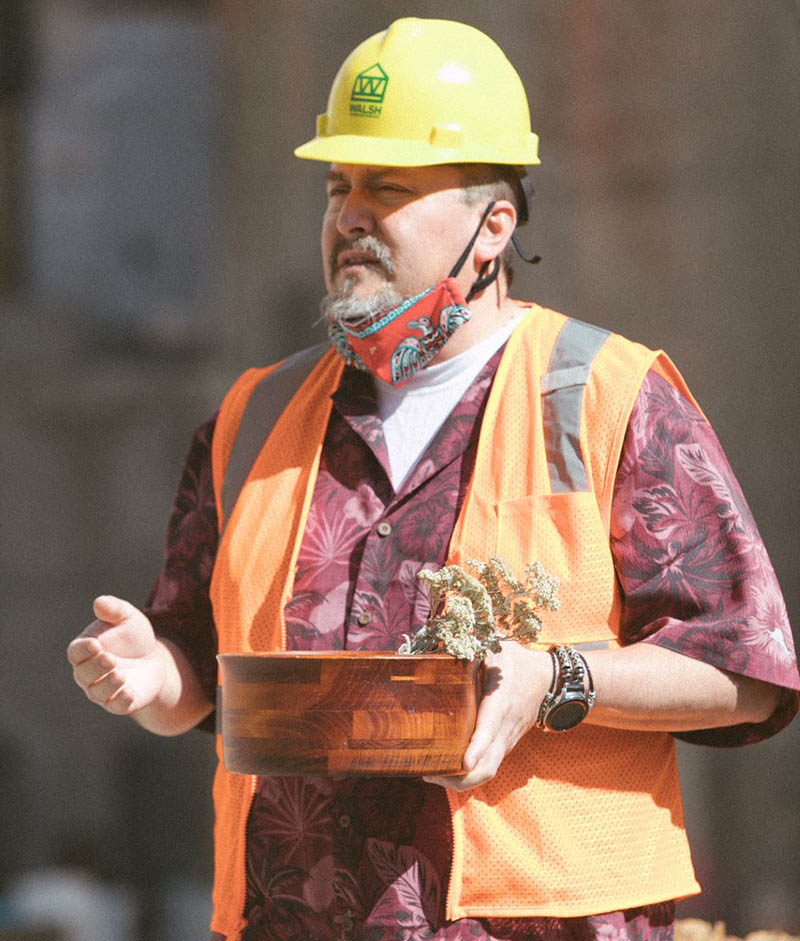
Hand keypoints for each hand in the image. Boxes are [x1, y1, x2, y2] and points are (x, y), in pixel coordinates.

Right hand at [67, 595, 168, 715]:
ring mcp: (102, 690)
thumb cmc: (133, 637)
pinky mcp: (119, 703)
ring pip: (97, 692)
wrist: (153, 660)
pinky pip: (115, 706)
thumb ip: (114, 609)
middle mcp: (88, 673)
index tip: (95, 644)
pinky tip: (129, 693)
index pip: (75, 652)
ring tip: (121, 675)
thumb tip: (99, 602)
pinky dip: (120, 702)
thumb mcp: (128, 618)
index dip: (83, 650)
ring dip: (107, 685)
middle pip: (83, 674)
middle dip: (95, 668)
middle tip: (110, 659)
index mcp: (86, 650)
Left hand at [425, 641, 549, 790]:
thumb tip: (439, 646)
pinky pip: (489, 766)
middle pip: (488, 766)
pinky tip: (446, 767)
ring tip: (431, 773)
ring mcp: (506, 740)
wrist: (549, 680)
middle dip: (459, 778)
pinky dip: (469, 774)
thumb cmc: (516, 663)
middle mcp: (505, 728)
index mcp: (502, 702)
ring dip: (461, 780)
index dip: (477, 747)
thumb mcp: (496, 649)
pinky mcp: (504, 745)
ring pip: (488, 771)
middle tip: (429, 773)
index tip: (463, 761)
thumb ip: (470, 649)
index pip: (490, 729)